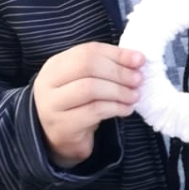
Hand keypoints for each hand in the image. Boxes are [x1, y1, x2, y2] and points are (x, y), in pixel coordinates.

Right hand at [33, 43, 143, 166]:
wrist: (57, 139)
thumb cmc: (76, 105)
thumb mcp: (86, 81)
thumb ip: (106, 67)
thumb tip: (137, 59)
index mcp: (56, 65)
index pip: (88, 51)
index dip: (116, 54)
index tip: (139, 59)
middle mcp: (49, 82)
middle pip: (87, 66)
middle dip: (118, 72)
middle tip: (138, 80)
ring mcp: (52, 105)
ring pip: (89, 88)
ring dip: (118, 91)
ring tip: (134, 96)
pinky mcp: (62, 126)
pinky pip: (93, 111)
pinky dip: (115, 108)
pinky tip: (126, 110)